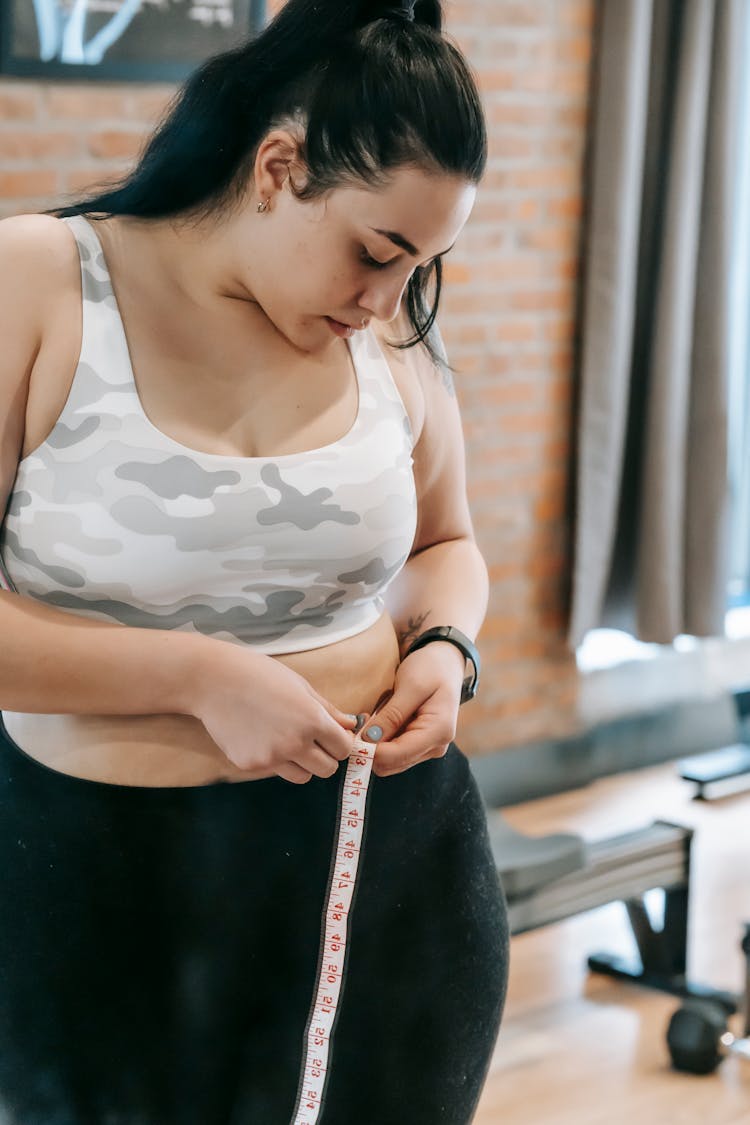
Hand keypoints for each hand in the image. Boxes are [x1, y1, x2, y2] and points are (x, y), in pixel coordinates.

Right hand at [188, 642, 357, 783]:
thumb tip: (351, 725)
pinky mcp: (250, 765)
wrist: (214, 681)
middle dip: (324, 756)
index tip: (332, 736)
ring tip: (286, 740)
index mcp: (312, 720)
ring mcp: (271, 757)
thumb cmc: (260, 675)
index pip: (343, 749)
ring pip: (303, 776)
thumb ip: (328, 710)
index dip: (340, 743)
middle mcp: (294, 743)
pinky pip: (274, 771)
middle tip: (312, 741)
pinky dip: (274, 760)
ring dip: (301, 764)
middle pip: (327, 769)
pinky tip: (261, 737)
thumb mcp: (300, 686)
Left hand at [359, 643, 465, 776]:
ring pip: (390, 761)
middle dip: (371, 747)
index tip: (350, 736)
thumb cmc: (431, 668)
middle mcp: (436, 746)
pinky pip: (394, 752)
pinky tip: (379, 721)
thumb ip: (392, 716)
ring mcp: (428, 747)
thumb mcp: (410, 686)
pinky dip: (381, 741)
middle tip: (360, 722)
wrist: (445, 662)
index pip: (398, 755)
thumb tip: (369, 740)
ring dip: (375, 744)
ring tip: (371, 717)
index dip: (370, 751)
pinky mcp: (420, 745)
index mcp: (439, 731)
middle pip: (392, 763)